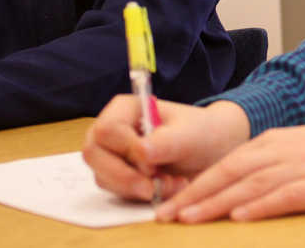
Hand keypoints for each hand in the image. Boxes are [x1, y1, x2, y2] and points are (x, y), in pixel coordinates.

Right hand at [83, 96, 250, 201]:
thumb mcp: (189, 134)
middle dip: (127, 177)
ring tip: (172, 184)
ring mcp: (110, 154)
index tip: (153, 164)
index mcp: (124, 109)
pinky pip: (116, 191)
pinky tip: (167, 189)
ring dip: (138, 188)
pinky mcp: (116, 176)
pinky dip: (141, 196)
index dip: (126, 149)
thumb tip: (140, 152)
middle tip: (157, 185)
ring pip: (104, 177)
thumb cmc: (198, 133)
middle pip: (95, 155)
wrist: (210, 151)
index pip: (107, 130)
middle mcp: (111, 130)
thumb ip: (166, 141)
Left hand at [155, 99, 304, 222]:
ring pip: (249, 185)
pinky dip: (261, 206)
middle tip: (164, 216)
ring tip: (189, 220)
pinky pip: (285, 196)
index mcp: (272, 143)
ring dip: (215, 203)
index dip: (194, 185)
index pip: (224, 164)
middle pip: (228, 174)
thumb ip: (268, 164)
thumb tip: (236, 189)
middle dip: (194, 196)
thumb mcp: (297, 148)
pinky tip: (241, 217)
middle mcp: (280, 153)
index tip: (168, 205)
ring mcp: (300, 169)